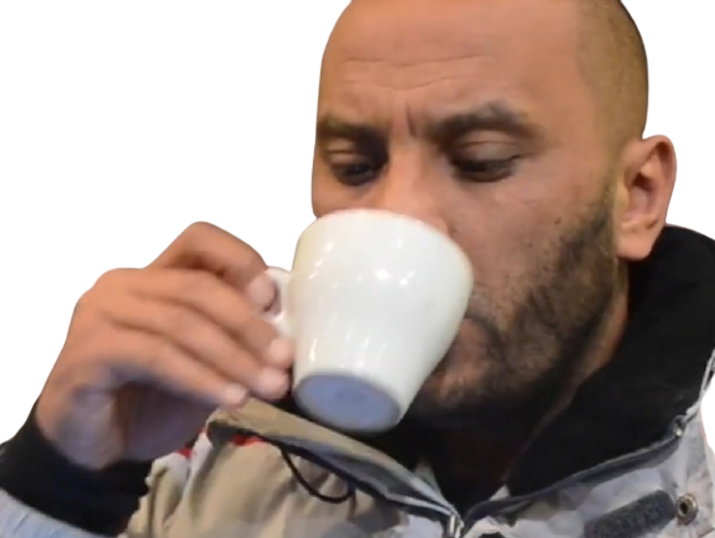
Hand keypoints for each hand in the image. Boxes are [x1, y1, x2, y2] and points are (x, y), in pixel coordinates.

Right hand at [34, 220, 293, 469]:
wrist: (95, 449)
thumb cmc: (152, 398)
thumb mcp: (205, 361)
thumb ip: (231, 335)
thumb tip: (286, 328)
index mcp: (152, 274)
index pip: (199, 239)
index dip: (240, 259)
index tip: (273, 299)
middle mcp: (121, 283)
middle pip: (196, 285)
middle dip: (248, 324)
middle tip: (283, 358)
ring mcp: (99, 313)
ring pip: (180, 323)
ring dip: (233, 357)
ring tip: (268, 386)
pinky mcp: (89, 351)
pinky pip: (156, 356)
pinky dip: (201, 378)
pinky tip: (231, 398)